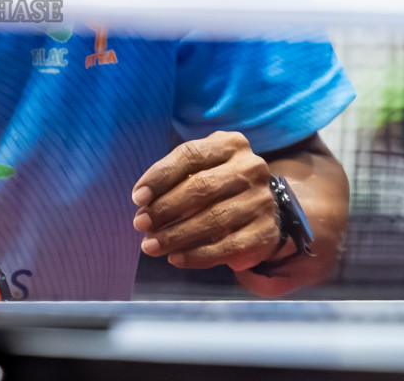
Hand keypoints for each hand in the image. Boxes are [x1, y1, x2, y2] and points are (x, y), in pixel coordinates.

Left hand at [131, 130, 283, 271]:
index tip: (137, 197)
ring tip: (150, 245)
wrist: (264, 207)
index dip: (160, 176)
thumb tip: (143, 204)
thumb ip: (175, 178)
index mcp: (231, 145)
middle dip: (165, 208)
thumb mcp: (201, 168)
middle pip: (201, 187)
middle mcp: (251, 169)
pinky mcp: (265, 232)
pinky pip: (227, 247)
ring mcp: (261, 201)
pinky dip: (197, 255)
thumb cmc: (219, 183)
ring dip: (176, 235)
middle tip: (140, 224)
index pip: (190, 155)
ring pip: (213, 219)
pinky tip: (175, 258)